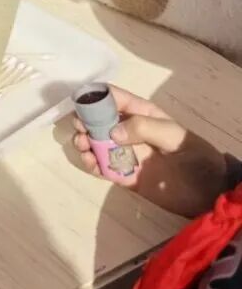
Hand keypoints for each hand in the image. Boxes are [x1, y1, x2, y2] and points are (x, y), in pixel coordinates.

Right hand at [72, 86, 227, 217]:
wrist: (209, 191)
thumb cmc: (195, 155)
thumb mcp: (174, 135)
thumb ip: (143, 128)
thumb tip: (111, 132)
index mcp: (141, 114)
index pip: (114, 98)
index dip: (95, 97)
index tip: (81, 104)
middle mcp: (129, 131)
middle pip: (98, 120)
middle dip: (84, 121)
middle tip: (79, 129)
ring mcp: (125, 153)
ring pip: (96, 143)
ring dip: (84, 142)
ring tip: (83, 147)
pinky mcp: (124, 176)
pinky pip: (102, 167)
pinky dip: (91, 164)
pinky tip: (90, 163)